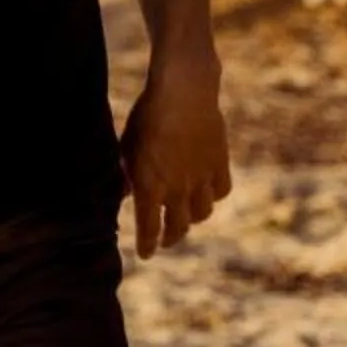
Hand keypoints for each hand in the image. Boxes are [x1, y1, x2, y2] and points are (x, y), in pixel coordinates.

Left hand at [121, 52, 229, 256]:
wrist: (184, 91)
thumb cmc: (147, 115)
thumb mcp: (126, 146)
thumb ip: (126, 175)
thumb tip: (124, 195)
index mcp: (150, 187)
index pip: (149, 228)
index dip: (147, 244)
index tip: (146, 254)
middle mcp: (178, 189)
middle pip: (178, 227)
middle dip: (170, 237)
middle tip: (165, 240)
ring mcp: (202, 178)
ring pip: (202, 213)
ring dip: (192, 219)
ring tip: (186, 216)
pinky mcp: (220, 163)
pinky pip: (221, 191)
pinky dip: (214, 195)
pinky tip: (208, 192)